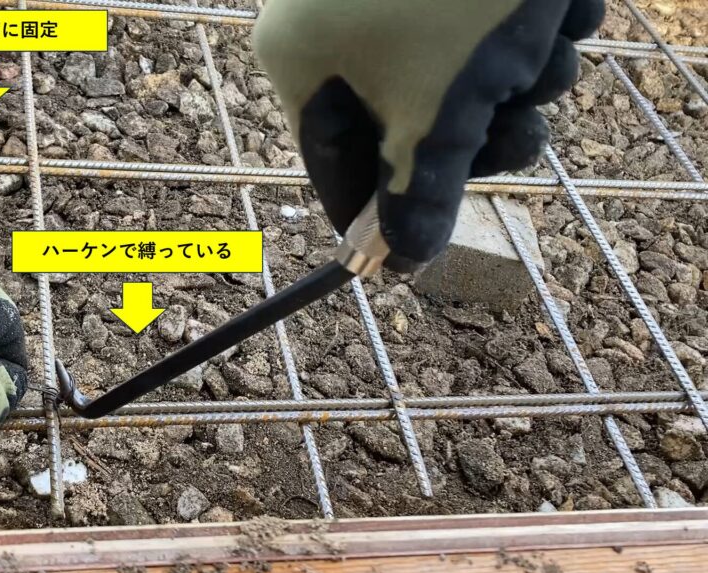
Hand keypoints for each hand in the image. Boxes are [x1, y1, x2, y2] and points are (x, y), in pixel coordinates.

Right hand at [254, 0, 603, 270]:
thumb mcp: (444, 111)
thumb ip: (422, 198)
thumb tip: (402, 264)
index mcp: (303, 58)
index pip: (331, 167)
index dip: (373, 218)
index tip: (400, 262)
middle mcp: (333, 24)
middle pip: (407, 127)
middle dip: (480, 136)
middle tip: (518, 132)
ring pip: (460, 82)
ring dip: (522, 85)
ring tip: (547, 44)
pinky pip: (481, 35)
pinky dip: (529, 37)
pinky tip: (552, 7)